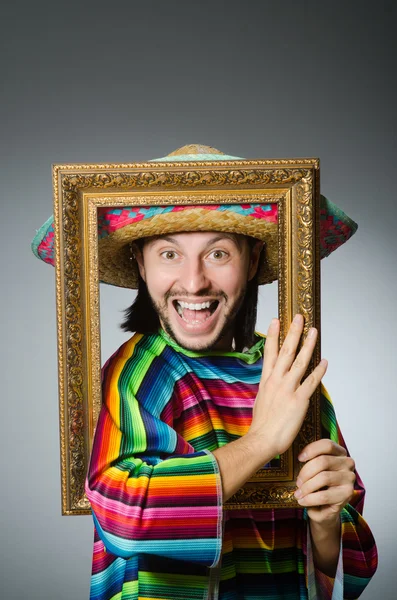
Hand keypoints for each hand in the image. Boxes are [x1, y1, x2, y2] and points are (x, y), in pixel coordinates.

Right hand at [247, 314, 327, 458]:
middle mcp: (277, 380)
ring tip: (314, 331)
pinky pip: (311, 382)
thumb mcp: (261, 398)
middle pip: (286, 351)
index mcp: (267, 380)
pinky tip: (324, 362)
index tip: (276, 320)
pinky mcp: (299, 400)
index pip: (270, 352)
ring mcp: (288, 389)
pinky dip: (318, 371)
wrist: (262, 439)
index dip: (273, 335)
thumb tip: (273, 380)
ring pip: (300, 362)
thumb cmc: (262, 423)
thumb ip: (269, 386)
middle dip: (293, 332)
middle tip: (299, 317)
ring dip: (308, 345)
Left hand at [294, 439, 355, 523]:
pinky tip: (303, 501)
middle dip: (306, 472)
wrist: (326, 508)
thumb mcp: (315, 470)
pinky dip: (310, 499)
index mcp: (340, 452)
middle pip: (323, 461)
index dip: (311, 449)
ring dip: (307, 487)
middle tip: (297, 482)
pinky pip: (324, 495)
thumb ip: (310, 459)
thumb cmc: (319, 485)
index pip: (327, 445)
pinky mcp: (347, 494)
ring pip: (323, 478)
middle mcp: (348, 463)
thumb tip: (292, 453)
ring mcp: (349, 478)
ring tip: (298, 494)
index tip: (299, 458)